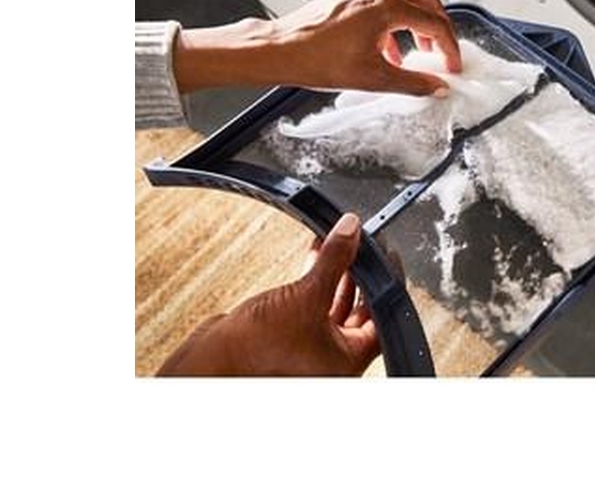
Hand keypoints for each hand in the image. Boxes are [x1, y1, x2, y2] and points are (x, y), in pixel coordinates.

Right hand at [157, 213, 380, 376]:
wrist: (209, 363)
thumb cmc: (255, 350)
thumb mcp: (305, 296)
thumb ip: (334, 261)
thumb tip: (352, 231)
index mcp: (349, 362)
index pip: (382, 316)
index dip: (385, 281)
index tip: (384, 254)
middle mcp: (334, 358)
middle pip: (361, 309)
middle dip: (359, 272)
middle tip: (359, 242)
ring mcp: (312, 349)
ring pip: (335, 304)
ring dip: (336, 271)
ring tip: (336, 241)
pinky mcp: (292, 337)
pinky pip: (313, 304)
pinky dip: (316, 280)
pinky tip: (315, 254)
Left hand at [173, 0, 462, 96]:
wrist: (279, 50)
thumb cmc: (314, 59)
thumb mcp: (373, 78)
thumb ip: (412, 83)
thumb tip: (434, 86)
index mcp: (386, 7)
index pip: (434, 22)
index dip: (449, 47)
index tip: (451, 64)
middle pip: (426, 2)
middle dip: (438, 29)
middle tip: (443, 52)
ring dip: (417, 24)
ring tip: (417, 51)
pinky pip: (384, 1)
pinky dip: (395, 20)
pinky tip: (387, 47)